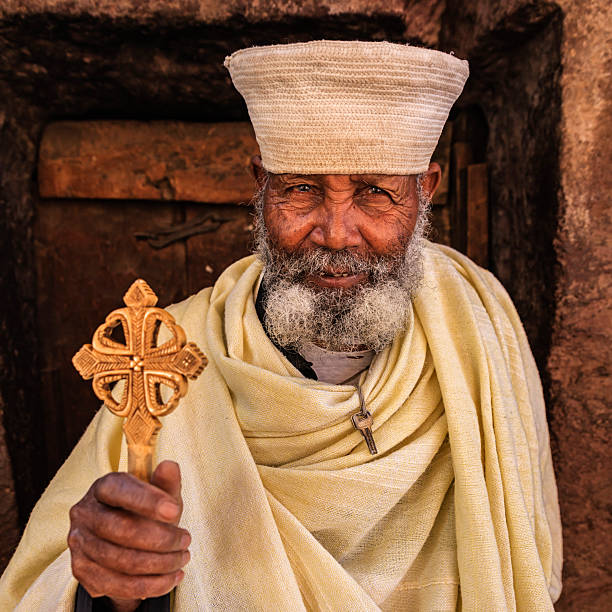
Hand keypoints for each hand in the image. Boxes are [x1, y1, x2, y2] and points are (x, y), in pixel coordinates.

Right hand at [68, 461, 189, 611]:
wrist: (124, 539)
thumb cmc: (145, 510)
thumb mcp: (160, 494)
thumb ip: (166, 482)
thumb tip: (170, 466)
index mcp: (103, 486)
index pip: (121, 491)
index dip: (148, 501)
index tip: (175, 511)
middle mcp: (84, 512)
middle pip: (121, 530)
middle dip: (161, 538)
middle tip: (186, 540)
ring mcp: (79, 543)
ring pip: (121, 561)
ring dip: (160, 564)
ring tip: (182, 559)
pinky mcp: (81, 570)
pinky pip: (117, 585)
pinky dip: (150, 585)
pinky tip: (171, 578)